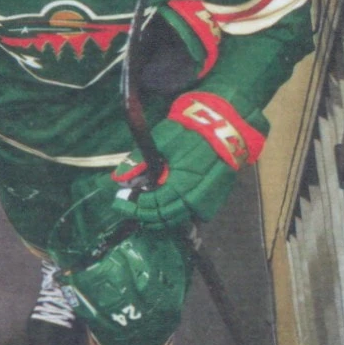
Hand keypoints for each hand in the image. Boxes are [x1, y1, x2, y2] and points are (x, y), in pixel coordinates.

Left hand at [111, 118, 236, 227]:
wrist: (224, 126)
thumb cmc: (191, 131)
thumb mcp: (161, 141)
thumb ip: (139, 162)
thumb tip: (119, 180)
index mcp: (180, 183)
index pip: (154, 205)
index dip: (136, 207)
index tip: (123, 203)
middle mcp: (194, 197)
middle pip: (165, 216)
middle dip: (146, 215)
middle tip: (132, 208)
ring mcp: (207, 200)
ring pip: (179, 218)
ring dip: (161, 218)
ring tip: (147, 211)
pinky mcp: (216, 199)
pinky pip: (194, 214)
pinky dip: (179, 214)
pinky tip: (169, 207)